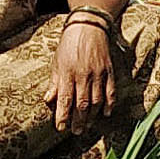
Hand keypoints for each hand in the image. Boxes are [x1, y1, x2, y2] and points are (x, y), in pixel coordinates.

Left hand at [51, 15, 118, 132]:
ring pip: (97, 100)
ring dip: (92, 116)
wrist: (88, 26)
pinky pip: (111, 91)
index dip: (63, 115)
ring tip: (87, 126)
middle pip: (82, 103)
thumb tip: (48, 101)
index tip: (60, 127)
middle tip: (76, 132)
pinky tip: (105, 114)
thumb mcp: (56, 62)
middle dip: (78, 120)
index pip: (65, 99)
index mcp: (68, 72)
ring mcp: (98, 73)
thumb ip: (54, 83)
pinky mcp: (109, 71)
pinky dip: (109, 104)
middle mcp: (83, 75)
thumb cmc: (69, 45)